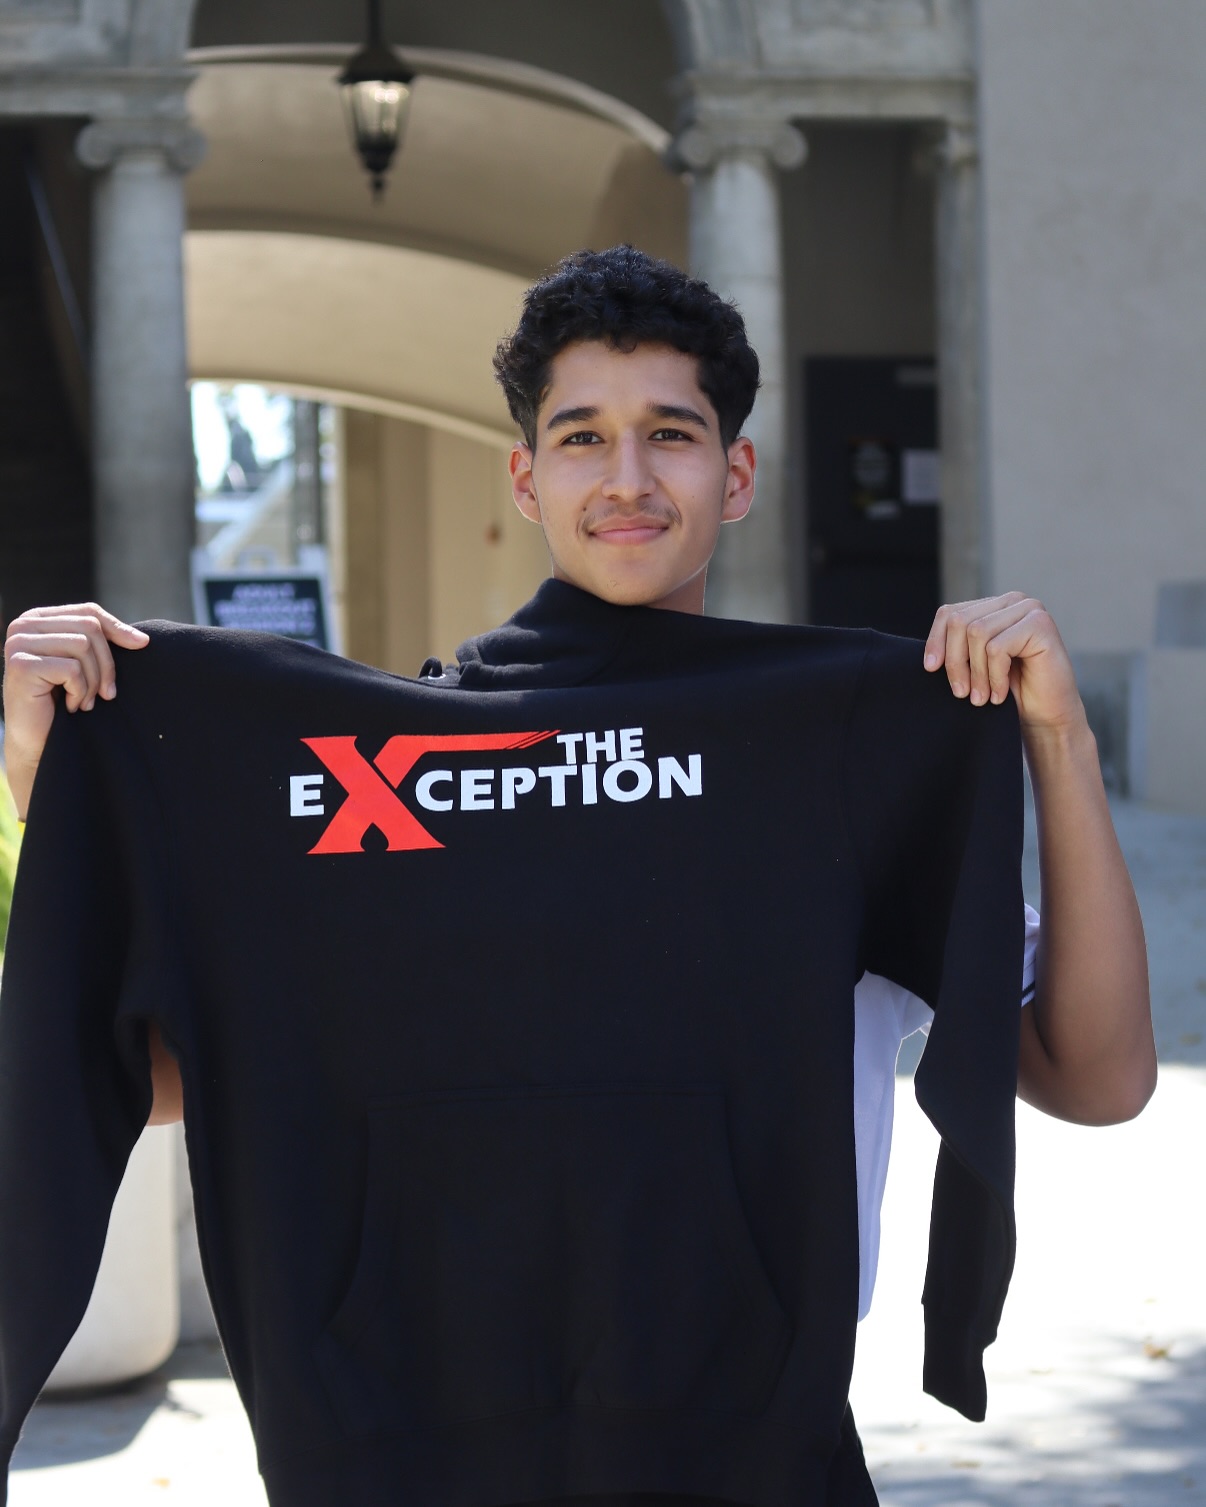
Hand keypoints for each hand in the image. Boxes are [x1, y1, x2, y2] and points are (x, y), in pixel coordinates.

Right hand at [3, 604, 148, 818]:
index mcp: (38, 618)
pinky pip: (72, 669)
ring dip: (92, 681)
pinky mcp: (21, 665)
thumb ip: (102, 643)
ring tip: (85, 702)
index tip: (142, 646)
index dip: (118, 629)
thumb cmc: (61, 702)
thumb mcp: (84, 664)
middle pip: (89, 627)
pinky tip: (70, 706)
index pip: (88, 612)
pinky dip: (79, 692)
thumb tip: (143, 639)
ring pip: (83, 646)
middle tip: (106, 693)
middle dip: (107, 663)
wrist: (36, 741)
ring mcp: (18, 643)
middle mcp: (23, 625)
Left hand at [923, 592, 1084, 735]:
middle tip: (962, 693)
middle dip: (955, 662)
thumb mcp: (974, 666)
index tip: (931, 670)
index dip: (936, 641)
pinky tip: (1000, 694)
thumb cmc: (1010, 691)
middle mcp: (1012, 601)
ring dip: (976, 673)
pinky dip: (994, 677)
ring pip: (977, 633)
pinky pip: (997, 648)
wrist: (1046, 716)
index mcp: (993, 606)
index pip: (950, 613)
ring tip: (981, 698)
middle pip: (960, 622)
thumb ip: (957, 648)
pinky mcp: (1040, 625)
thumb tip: (928, 657)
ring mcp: (1029, 609)